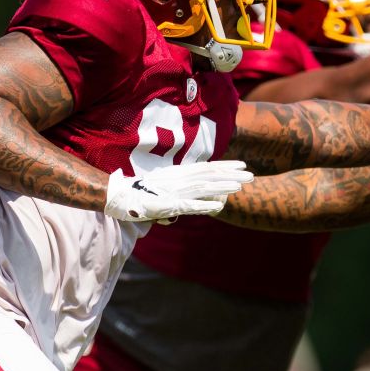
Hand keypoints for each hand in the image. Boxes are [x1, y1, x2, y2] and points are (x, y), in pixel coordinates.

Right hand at [104, 160, 253, 221]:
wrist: (119, 196)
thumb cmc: (141, 194)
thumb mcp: (165, 191)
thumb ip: (180, 194)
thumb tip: (189, 202)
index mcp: (179, 174)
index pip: (207, 168)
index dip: (226, 166)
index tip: (242, 165)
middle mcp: (179, 179)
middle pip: (210, 175)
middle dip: (231, 175)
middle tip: (251, 174)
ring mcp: (174, 191)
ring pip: (204, 187)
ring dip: (223, 187)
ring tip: (241, 186)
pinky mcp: (168, 204)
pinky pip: (189, 205)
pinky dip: (204, 205)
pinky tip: (220, 205)